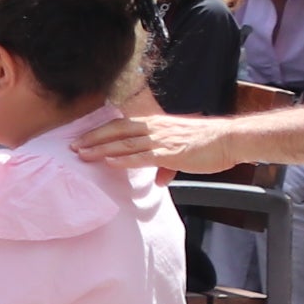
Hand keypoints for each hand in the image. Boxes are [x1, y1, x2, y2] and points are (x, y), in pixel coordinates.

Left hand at [81, 111, 237, 172]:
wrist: (230, 140)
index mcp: (158, 124)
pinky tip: (109, 162)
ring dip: (101, 148)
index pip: (123, 125)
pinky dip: (124, 159)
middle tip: (73, 147)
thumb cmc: (210, 144)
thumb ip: (168, 163)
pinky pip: (142, 156)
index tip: (83, 139)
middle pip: (117, 131)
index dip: (101, 131)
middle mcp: (156, 128)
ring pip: (124, 143)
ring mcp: (162, 140)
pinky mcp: (170, 153)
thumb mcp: (184, 150)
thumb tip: (161, 179)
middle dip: (93, 138)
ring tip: (82, 154)